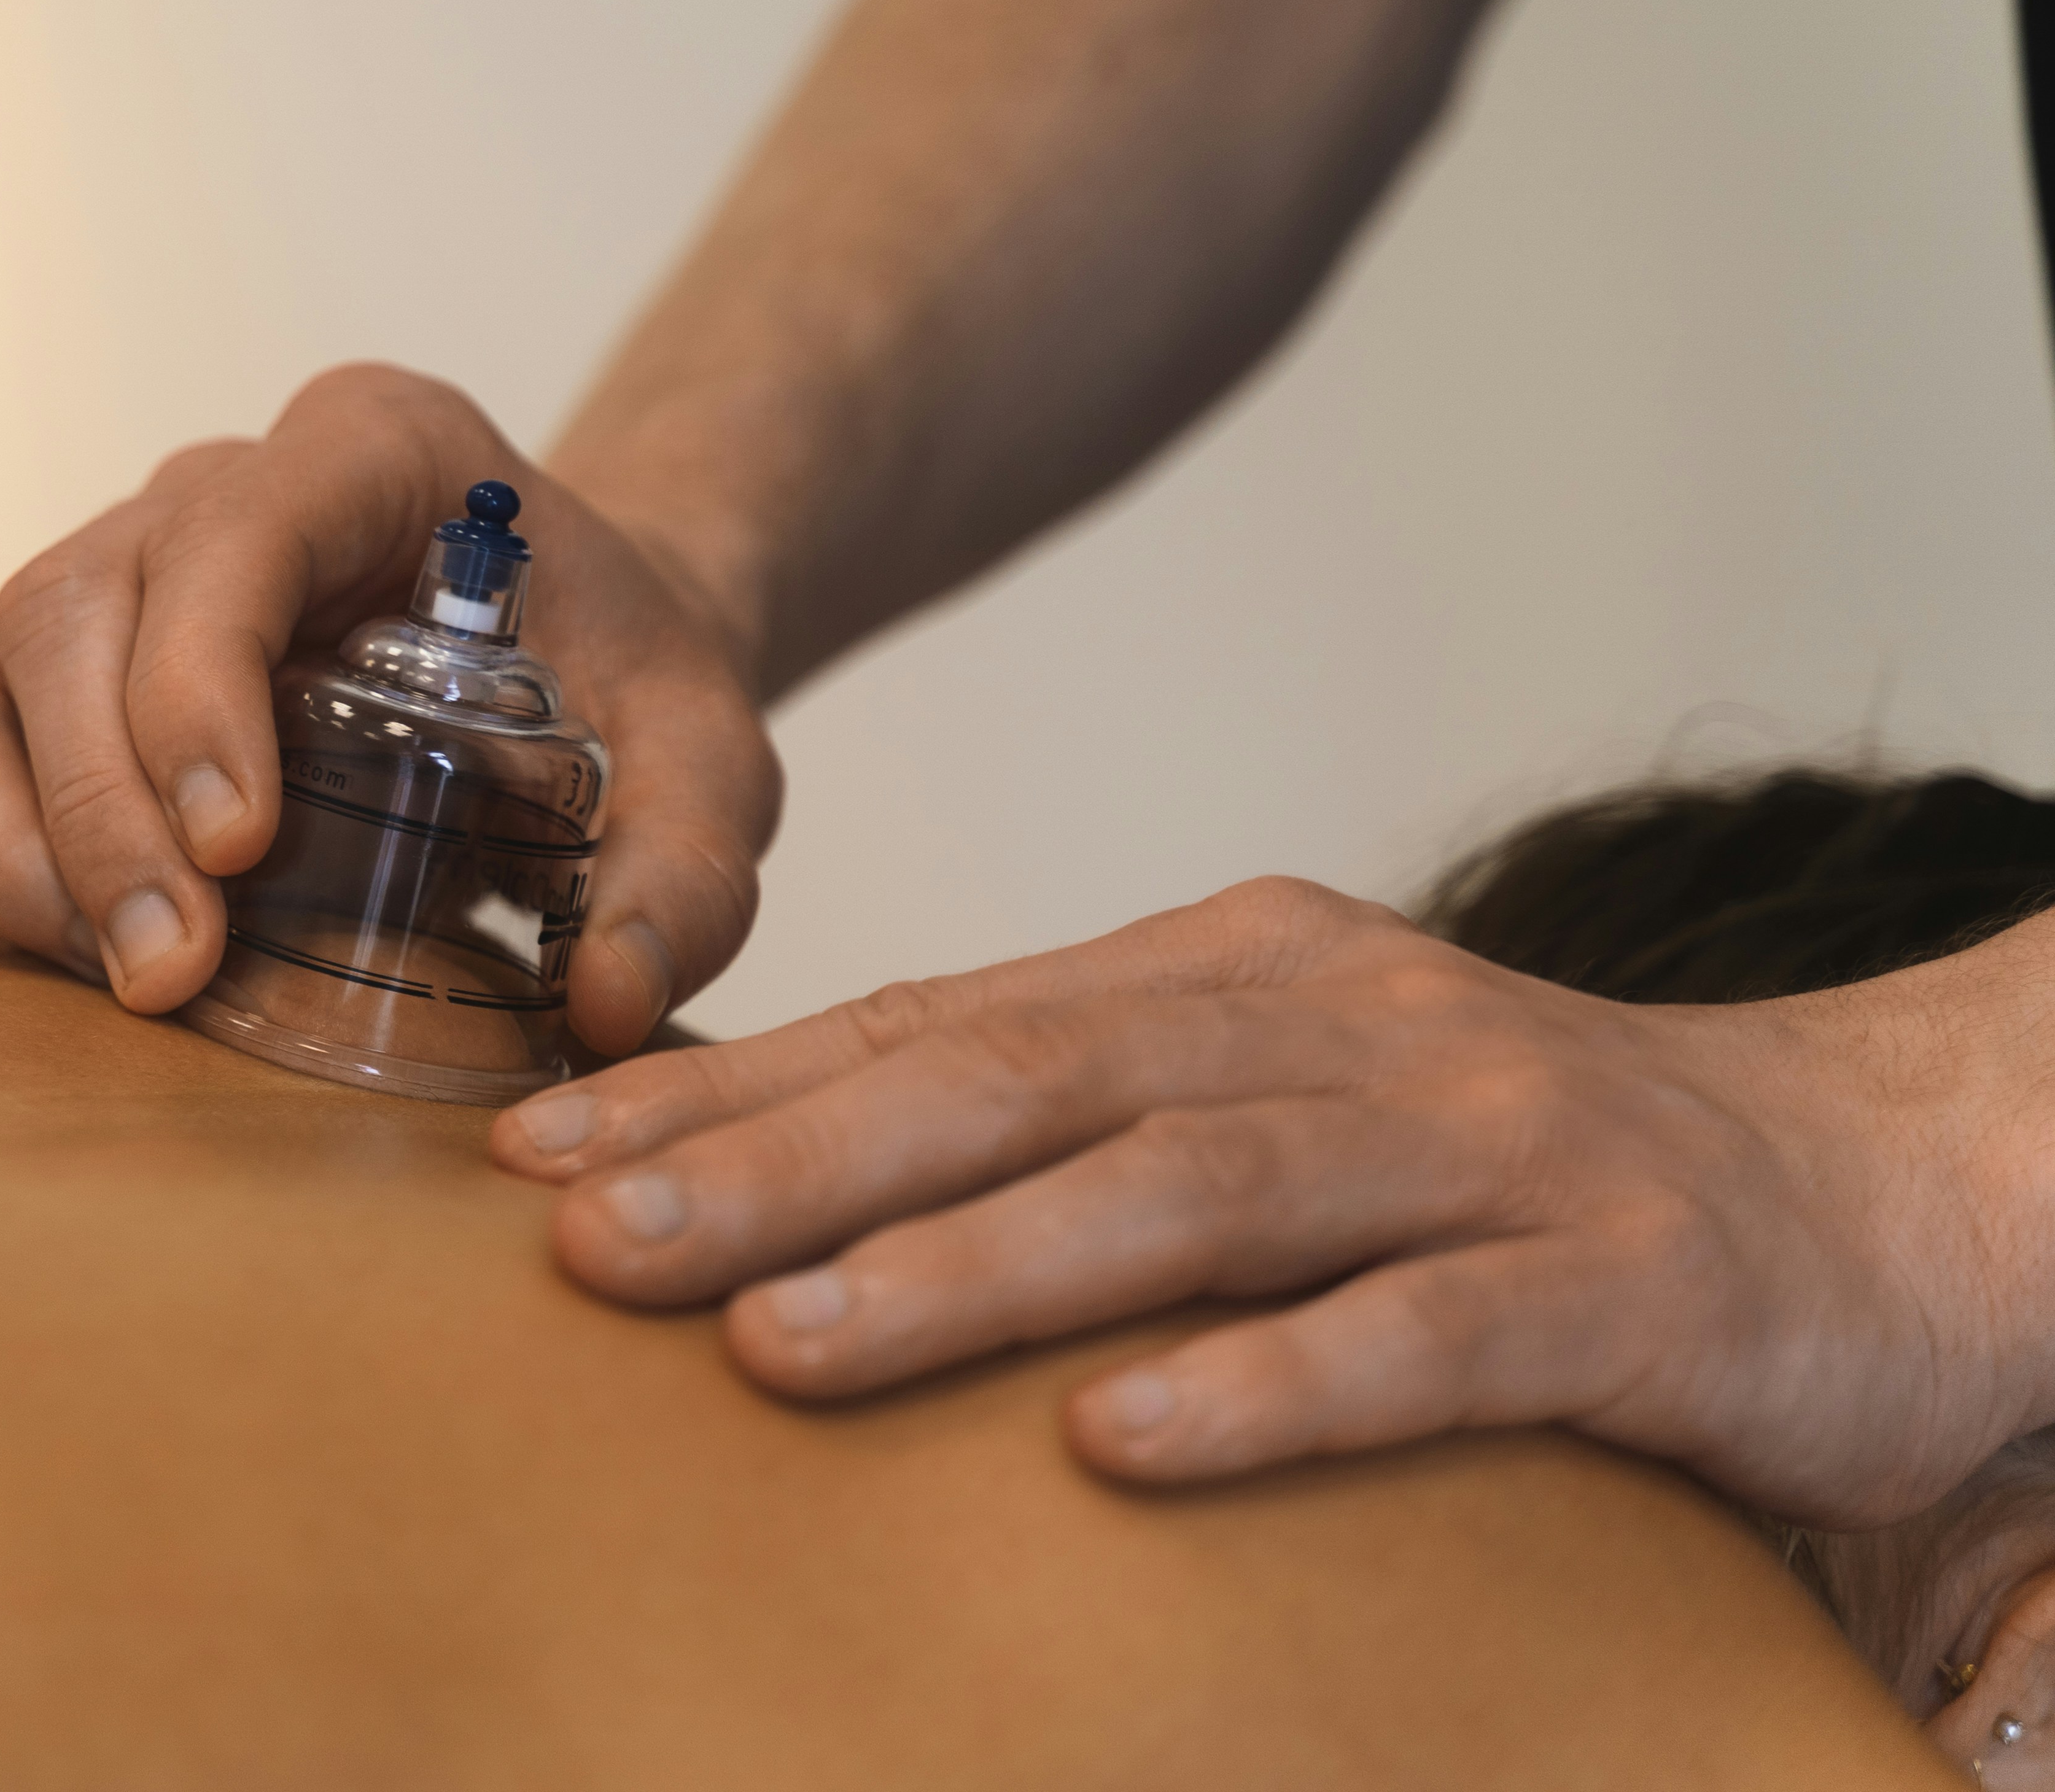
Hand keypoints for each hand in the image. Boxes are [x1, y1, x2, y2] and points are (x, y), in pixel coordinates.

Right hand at [0, 363, 782, 1052]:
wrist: (574, 657)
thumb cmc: (624, 681)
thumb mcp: (714, 760)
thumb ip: (695, 870)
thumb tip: (607, 999)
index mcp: (369, 450)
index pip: (233, 530)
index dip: (199, 683)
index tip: (238, 848)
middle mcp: (207, 492)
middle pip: (72, 611)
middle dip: (99, 806)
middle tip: (173, 975)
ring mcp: (106, 578)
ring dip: (9, 840)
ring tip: (111, 977)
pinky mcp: (38, 676)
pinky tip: (66, 957)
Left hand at [490, 873, 2054, 1526]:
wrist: (1881, 1177)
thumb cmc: (1525, 1163)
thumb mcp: (1284, 1101)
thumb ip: (1090, 1123)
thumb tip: (824, 1183)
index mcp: (1229, 974)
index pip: (933, 1020)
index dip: (732, 1085)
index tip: (540, 1154)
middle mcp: (1333, 1025)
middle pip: (1019, 1082)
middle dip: (787, 1161)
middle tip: (588, 1241)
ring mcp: (1482, 1141)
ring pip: (1186, 1191)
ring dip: (970, 1269)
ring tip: (781, 1341)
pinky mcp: (1622, 1282)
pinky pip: (1421, 1340)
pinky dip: (1265, 1385)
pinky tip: (1119, 1446)